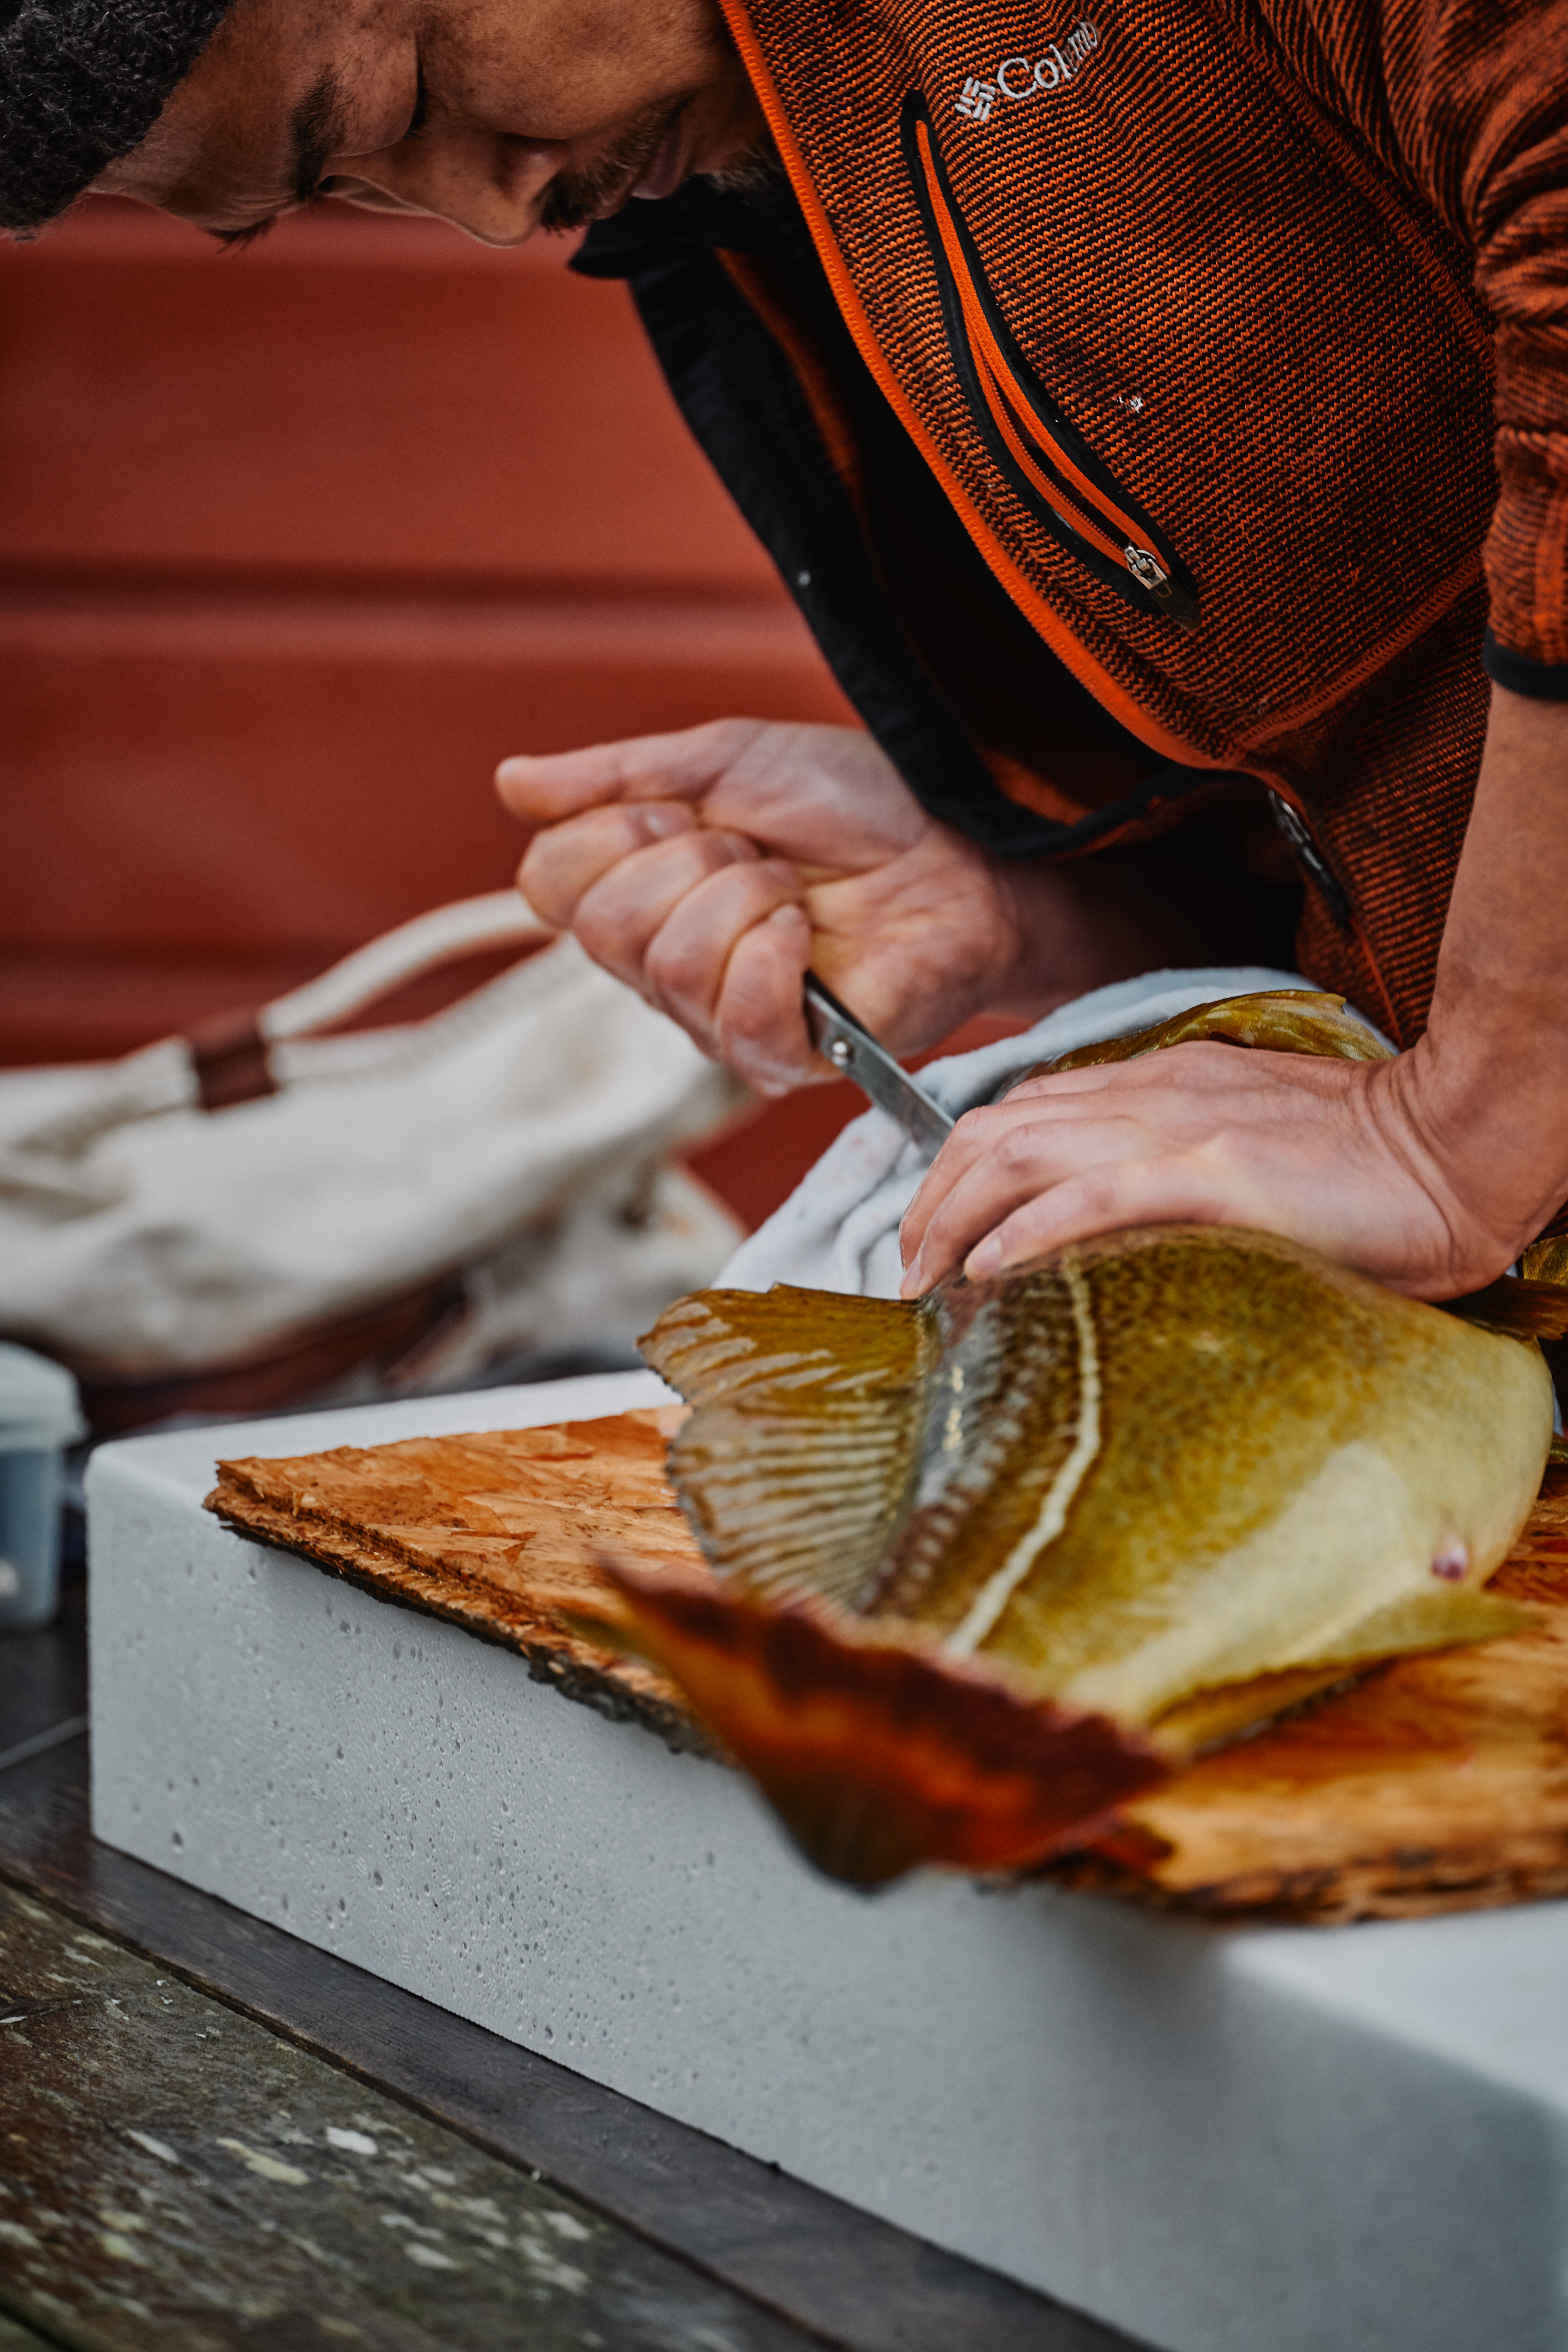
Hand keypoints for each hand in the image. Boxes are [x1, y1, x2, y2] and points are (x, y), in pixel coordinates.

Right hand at [496, 720, 1024, 1093]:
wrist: (965, 844)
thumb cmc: (858, 804)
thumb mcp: (728, 757)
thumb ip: (617, 775)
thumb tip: (510, 782)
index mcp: (639, 896)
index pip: (546, 885)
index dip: (611, 831)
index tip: (686, 806)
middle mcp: (663, 969)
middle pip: (602, 928)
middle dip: (690, 859)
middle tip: (759, 849)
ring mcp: (719, 1020)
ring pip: (670, 965)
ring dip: (745, 898)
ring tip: (796, 890)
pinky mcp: (784, 1057)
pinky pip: (733, 1020)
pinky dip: (773, 955)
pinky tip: (812, 937)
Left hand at [898, 1042, 1526, 1301]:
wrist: (1457, 1147)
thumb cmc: (1367, 1169)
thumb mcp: (1247, 1152)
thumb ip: (1174, 1173)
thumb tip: (1105, 1232)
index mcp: (1159, 1085)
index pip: (1021, 1112)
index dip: (956, 1170)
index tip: (935, 1234)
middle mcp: (1150, 1095)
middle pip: (994, 1129)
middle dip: (931, 1200)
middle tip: (909, 1272)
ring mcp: (1177, 1129)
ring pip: (1019, 1153)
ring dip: (955, 1218)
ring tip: (926, 1279)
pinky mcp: (1210, 1173)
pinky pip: (1091, 1196)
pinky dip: (1027, 1230)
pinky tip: (990, 1271)